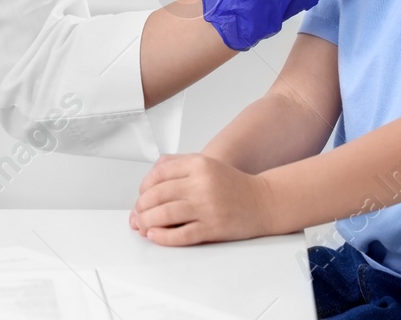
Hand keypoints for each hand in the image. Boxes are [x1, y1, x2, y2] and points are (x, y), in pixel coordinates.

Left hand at [130, 153, 271, 245]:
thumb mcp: (206, 165)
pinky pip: (182, 234)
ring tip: (142, 226)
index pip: (158, 175)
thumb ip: (178, 166)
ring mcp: (207, 206)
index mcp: (198, 164)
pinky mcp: (214, 227)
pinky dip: (164, 237)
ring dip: (147, 222)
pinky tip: (155, 236)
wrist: (264, 201)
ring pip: (166, 214)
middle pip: (158, 195)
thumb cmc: (233, 186)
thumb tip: (149, 179)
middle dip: (141, 207)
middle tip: (137, 215)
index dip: (143, 188)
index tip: (140, 198)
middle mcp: (202, 183)